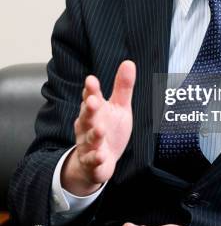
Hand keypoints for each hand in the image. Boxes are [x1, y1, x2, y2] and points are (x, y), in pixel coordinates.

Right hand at [61, 60, 135, 194]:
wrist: (97, 163)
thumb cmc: (109, 129)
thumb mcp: (119, 107)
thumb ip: (123, 87)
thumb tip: (129, 62)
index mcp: (94, 110)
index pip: (91, 97)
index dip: (91, 89)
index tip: (91, 80)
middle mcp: (87, 126)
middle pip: (86, 116)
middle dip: (89, 109)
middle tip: (93, 101)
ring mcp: (88, 145)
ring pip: (89, 138)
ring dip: (94, 134)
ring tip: (100, 129)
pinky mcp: (92, 163)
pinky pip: (92, 161)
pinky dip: (96, 158)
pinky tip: (102, 155)